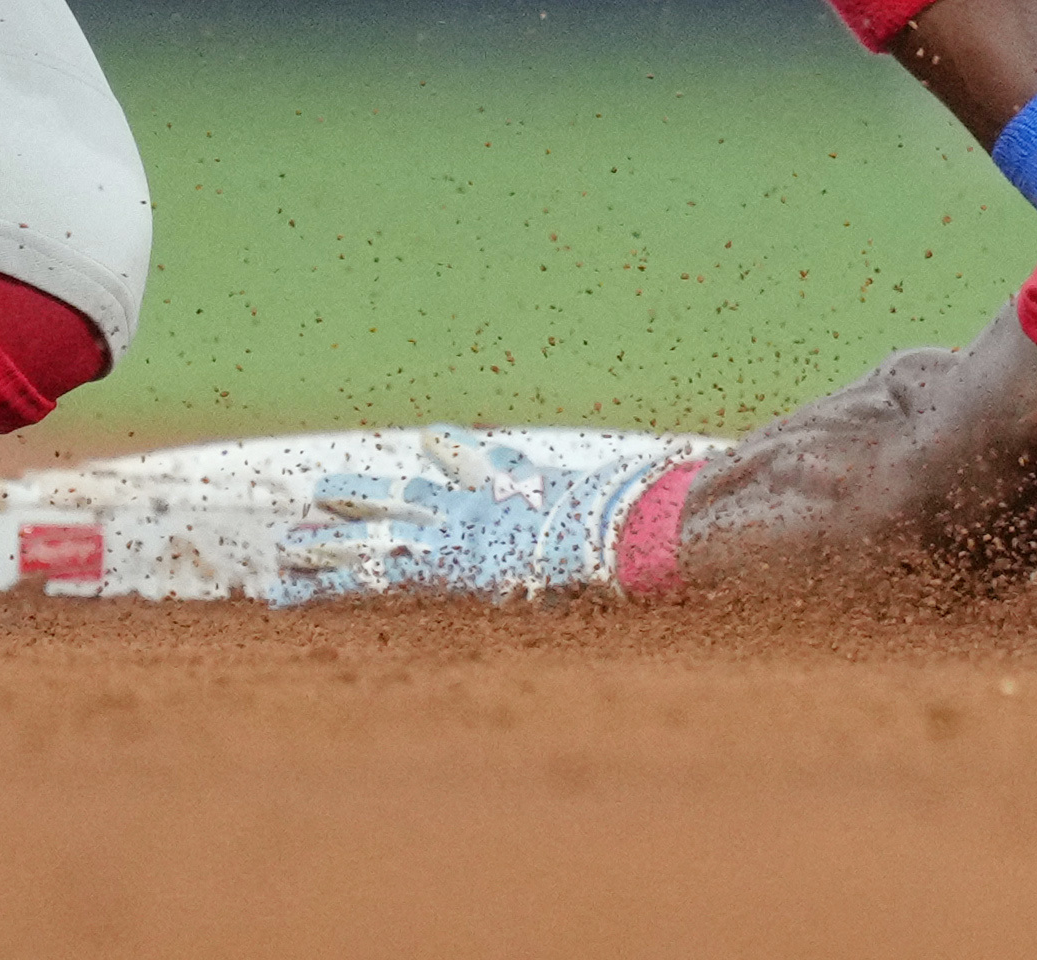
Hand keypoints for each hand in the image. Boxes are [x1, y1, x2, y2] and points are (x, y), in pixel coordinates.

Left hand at [272, 429, 708, 604]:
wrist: (620, 542)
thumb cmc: (644, 530)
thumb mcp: (655, 509)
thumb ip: (681, 495)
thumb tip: (754, 473)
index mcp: (524, 491)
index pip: (478, 463)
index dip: (451, 454)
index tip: (431, 441)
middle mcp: (477, 507)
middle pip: (409, 494)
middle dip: (366, 493)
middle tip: (321, 490)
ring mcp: (450, 535)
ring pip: (372, 533)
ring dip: (329, 540)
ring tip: (286, 547)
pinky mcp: (433, 571)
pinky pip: (363, 581)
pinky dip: (323, 588)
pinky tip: (282, 594)